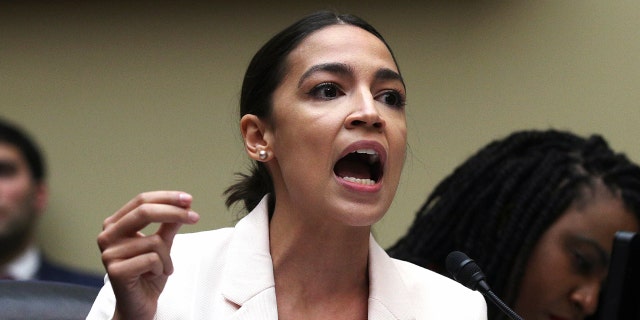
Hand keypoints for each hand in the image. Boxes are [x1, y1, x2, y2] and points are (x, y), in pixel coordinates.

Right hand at [97, 191, 199, 319]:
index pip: (141, 201)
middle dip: (174, 212)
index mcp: (115, 224)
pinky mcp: (115, 271)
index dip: (166, 198)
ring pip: (154, 241)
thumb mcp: (162, 245)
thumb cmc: (148, 273)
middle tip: (195, 217)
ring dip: (167, 257)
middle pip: (144, 212)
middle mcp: (107, 236)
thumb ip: (168, 225)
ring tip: (161, 268)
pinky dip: (162, 268)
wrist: (139, 305)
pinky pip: (152, 259)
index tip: (189, 200)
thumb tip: (184, 205)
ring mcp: (109, 254)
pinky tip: (153, 276)